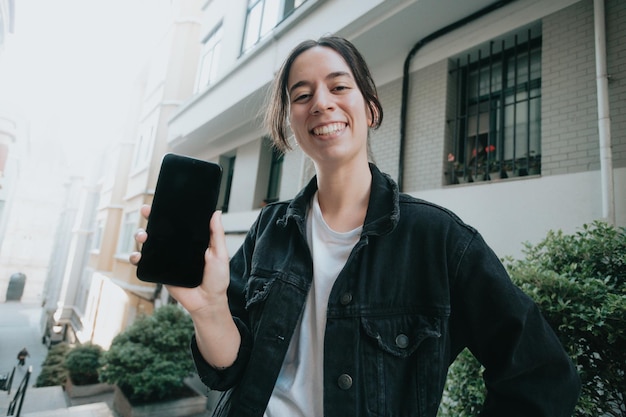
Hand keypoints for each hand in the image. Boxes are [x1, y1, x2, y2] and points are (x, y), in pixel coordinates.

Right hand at [131, 204, 238, 367]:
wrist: (208, 301)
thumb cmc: (217, 278)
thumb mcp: (220, 254)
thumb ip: (217, 234)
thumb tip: (215, 212)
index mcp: (191, 240)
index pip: (178, 222)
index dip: (168, 211)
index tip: (161, 200)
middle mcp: (177, 246)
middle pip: (160, 229)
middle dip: (150, 217)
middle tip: (146, 211)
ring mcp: (167, 258)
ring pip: (149, 243)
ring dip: (141, 235)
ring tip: (143, 236)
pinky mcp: (160, 271)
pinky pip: (145, 263)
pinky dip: (137, 258)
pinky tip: (138, 256)